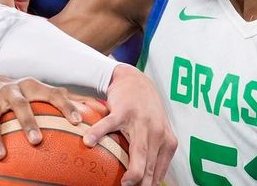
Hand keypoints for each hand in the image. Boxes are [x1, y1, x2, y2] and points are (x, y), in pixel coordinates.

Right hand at [0, 76, 83, 176]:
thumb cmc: (27, 94)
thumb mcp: (46, 92)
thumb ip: (70, 100)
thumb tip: (99, 109)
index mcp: (32, 86)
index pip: (53, 93)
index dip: (67, 106)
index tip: (78, 122)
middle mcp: (10, 92)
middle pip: (19, 105)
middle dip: (27, 121)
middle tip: (37, 140)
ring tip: (1, 157)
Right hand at [83, 65, 176, 185]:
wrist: (136, 81)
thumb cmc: (146, 113)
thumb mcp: (158, 133)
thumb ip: (155, 155)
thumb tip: (148, 183)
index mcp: (167, 141)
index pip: (159, 170)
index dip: (150, 184)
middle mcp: (157, 132)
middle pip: (150, 164)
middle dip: (143, 182)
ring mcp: (141, 121)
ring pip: (138, 150)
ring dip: (132, 169)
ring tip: (124, 183)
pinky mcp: (124, 110)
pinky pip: (109, 125)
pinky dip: (98, 134)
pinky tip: (89, 143)